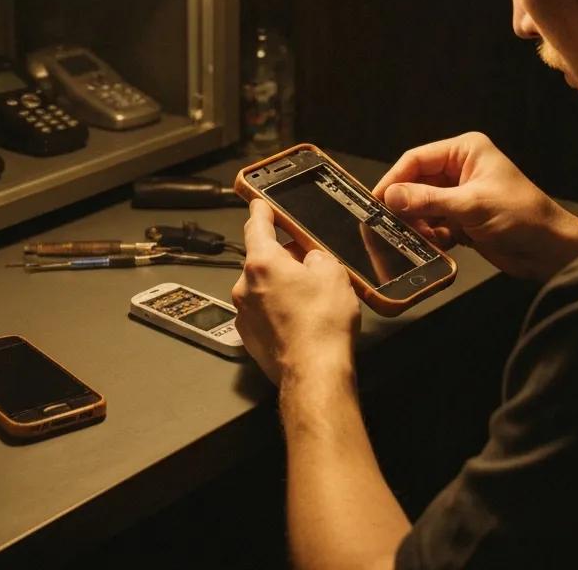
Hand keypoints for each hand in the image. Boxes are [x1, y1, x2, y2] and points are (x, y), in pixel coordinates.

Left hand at [232, 199, 359, 384]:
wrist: (315, 374)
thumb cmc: (322, 325)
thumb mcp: (333, 273)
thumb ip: (317, 256)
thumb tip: (310, 260)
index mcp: (262, 262)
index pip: (257, 224)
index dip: (261, 210)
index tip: (260, 204)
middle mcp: (245, 286)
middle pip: (262, 259)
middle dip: (284, 257)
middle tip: (310, 263)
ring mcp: (245, 313)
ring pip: (263, 287)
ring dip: (281, 286)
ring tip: (311, 299)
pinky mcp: (250, 336)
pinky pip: (263, 311)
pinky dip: (278, 310)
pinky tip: (302, 320)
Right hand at [372, 132, 577, 281]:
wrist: (551, 251)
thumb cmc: (521, 216)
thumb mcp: (471, 205)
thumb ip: (428, 200)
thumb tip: (389, 197)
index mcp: (465, 151)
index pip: (417, 159)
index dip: (394, 179)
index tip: (375, 201)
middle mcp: (460, 169)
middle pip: (416, 183)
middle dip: (404, 205)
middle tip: (387, 225)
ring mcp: (460, 195)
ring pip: (422, 206)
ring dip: (416, 224)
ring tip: (412, 239)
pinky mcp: (462, 220)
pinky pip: (433, 224)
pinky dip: (429, 236)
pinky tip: (432, 246)